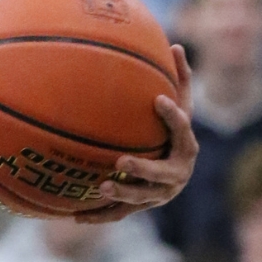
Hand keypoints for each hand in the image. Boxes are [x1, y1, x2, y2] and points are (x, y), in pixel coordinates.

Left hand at [88, 45, 197, 216]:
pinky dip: (98, 216)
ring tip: (101, 185)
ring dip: (122, 193)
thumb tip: (174, 44)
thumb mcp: (180, 105)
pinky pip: (118, 213)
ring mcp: (159, 194)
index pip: (183, 130)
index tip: (158, 100)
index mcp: (187, 147)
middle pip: (161, 174)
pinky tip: (74, 216)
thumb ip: (179, 79)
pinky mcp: (140, 206)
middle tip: (121, 160)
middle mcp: (177, 174)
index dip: (173, 116)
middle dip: (142, 169)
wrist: (178, 173)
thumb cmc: (174, 131)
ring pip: (140, 197)